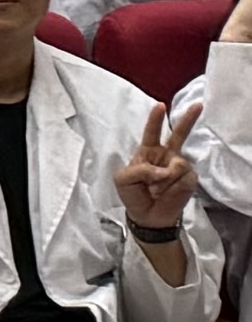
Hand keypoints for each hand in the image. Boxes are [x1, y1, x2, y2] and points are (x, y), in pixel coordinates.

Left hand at [123, 100, 203, 241]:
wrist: (147, 216)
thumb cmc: (133, 194)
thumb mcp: (123, 180)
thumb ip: (139, 170)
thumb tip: (164, 169)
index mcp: (147, 152)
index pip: (151, 132)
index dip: (155, 119)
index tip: (161, 105)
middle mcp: (166, 155)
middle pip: (179, 135)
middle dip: (188, 120)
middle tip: (198, 106)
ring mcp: (179, 166)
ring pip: (178, 163)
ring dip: (164, 179)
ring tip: (156, 188)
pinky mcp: (189, 179)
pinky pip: (184, 178)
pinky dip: (173, 187)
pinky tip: (167, 192)